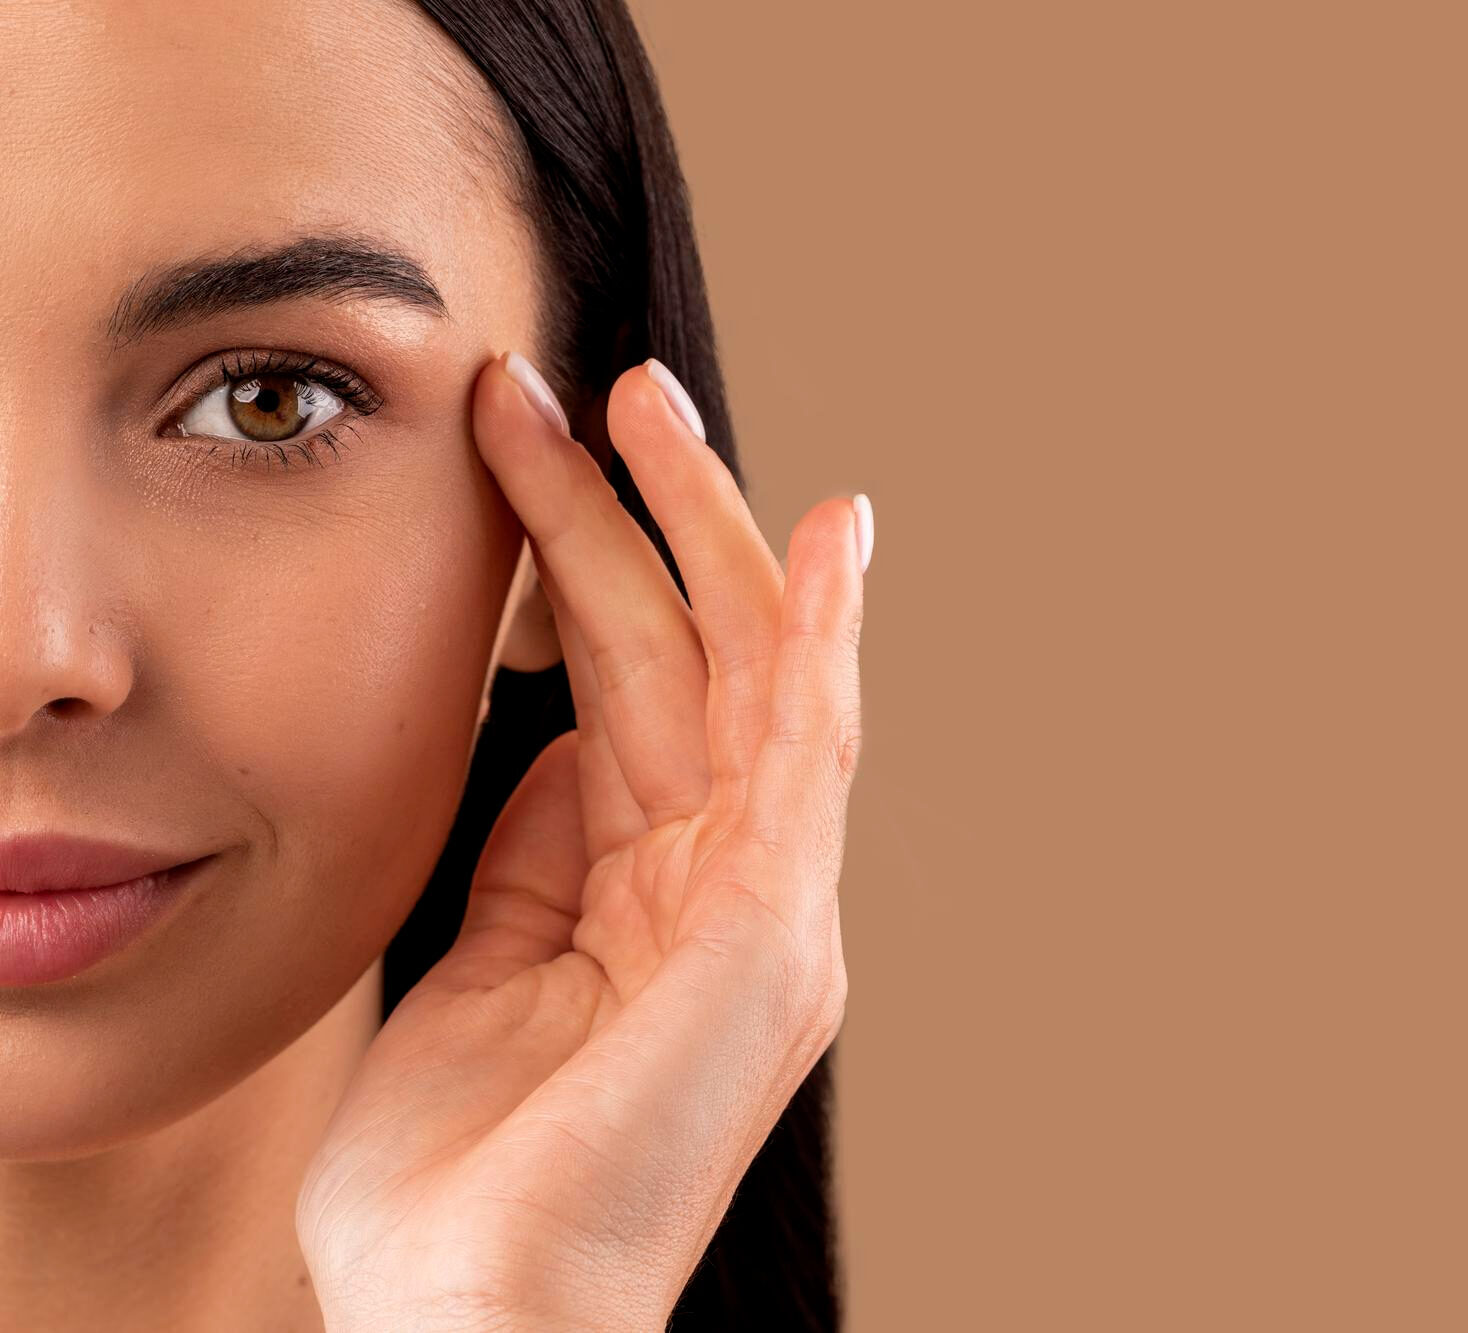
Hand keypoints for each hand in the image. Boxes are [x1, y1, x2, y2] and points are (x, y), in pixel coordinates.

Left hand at [295, 352, 870, 1331]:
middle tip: (604, 390)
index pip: (636, 694)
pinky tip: (830, 543)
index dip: (592, 569)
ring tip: (656, 408)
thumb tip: (557, 742)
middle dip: (644, 515)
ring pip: (755, 675)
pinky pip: (810, 756)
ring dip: (709, 535)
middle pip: (697, 659)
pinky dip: (826, 640)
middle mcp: (735, 886)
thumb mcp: (488, 966)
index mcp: (663, 897)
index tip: (550, 460)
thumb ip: (541, 850)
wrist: (476, 1319)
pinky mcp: (777, 930)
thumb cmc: (465, 1173)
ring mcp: (770, 906)